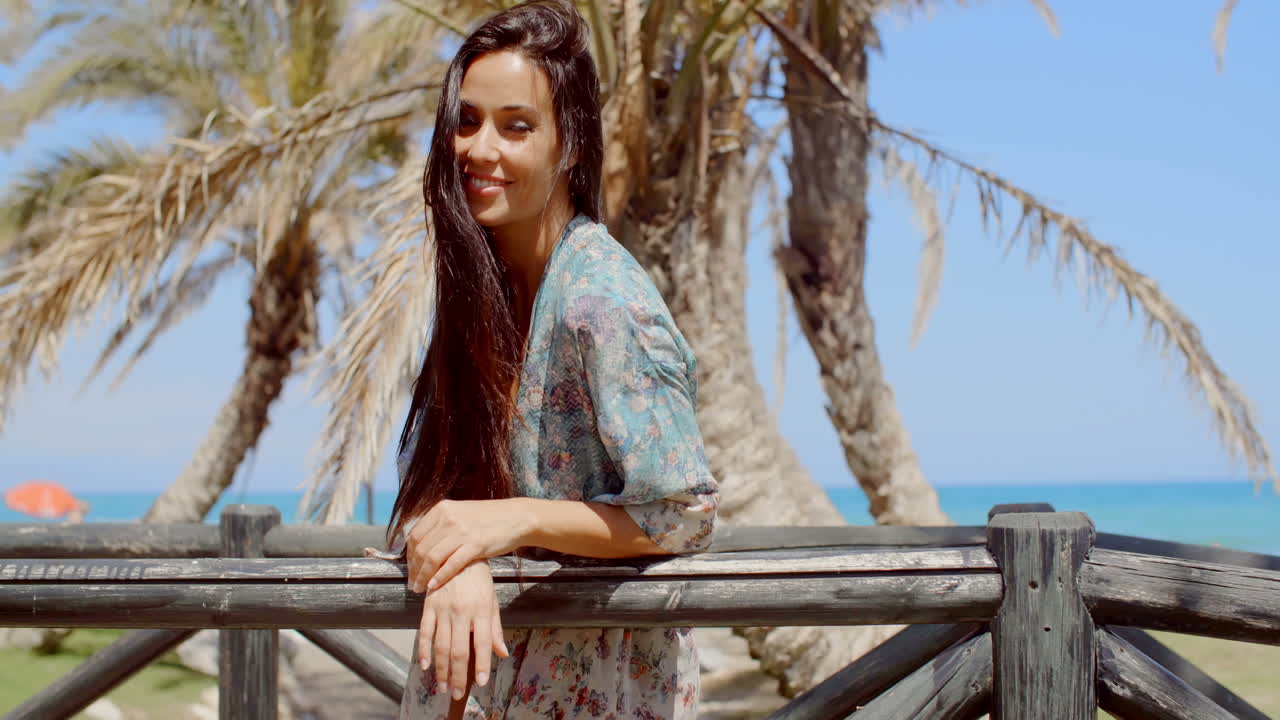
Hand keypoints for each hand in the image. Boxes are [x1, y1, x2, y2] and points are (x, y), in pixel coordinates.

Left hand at [406, 498, 530, 592]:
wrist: (517, 518)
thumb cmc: (489, 519)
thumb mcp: (460, 514)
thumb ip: (441, 525)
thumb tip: (422, 545)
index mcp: (442, 509)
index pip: (415, 535)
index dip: (409, 556)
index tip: (411, 569)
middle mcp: (449, 518)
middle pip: (421, 548)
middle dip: (414, 570)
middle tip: (413, 584)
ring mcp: (462, 531)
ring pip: (432, 558)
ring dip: (423, 576)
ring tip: (420, 588)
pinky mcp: (475, 544)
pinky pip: (451, 564)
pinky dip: (440, 577)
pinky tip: (434, 586)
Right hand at [417, 559, 508, 700]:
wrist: (458, 554)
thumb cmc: (479, 580)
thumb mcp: (492, 601)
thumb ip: (495, 629)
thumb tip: (502, 653)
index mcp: (481, 610)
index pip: (482, 643)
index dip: (482, 664)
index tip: (481, 682)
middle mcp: (462, 611)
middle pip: (459, 650)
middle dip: (457, 675)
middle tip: (456, 693)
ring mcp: (443, 609)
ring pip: (441, 646)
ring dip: (441, 669)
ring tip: (442, 687)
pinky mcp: (429, 605)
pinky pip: (424, 632)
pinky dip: (424, 650)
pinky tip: (425, 665)